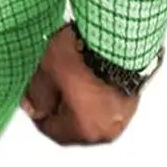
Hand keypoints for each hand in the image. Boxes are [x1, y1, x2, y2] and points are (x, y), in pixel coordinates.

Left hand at [21, 23, 140, 144]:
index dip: (38, 110)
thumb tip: (33, 108)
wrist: (119, 36)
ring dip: (78, 98)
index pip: (51, 130)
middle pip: (74, 123)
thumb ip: (37, 94)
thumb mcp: (48, 71)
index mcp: (85, 130)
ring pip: (91, 112)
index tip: (32, 95)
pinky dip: (95, 91)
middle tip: (51, 82)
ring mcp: (123, 115)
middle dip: (60, 104)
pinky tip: (87, 71)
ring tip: (69, 74)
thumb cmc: (85, 56)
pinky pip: (107, 101)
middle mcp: (107, 129)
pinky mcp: (133, 98)